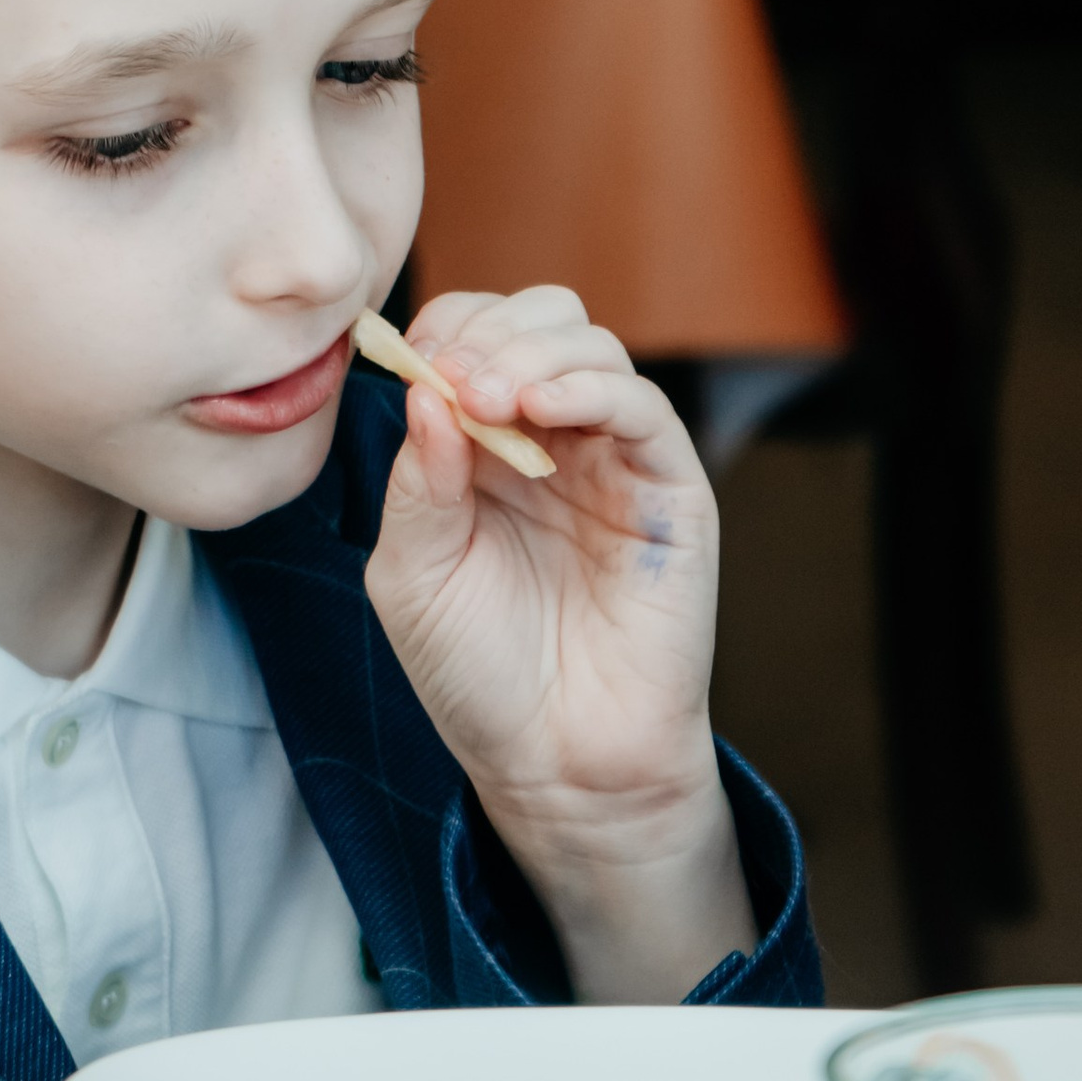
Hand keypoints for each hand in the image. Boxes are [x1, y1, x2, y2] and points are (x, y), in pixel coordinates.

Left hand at [363, 284, 755, 1003]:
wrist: (555, 761)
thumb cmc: (478, 674)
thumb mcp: (413, 574)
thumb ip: (418, 483)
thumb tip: (423, 390)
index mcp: (483, 443)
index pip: (473, 337)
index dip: (446, 331)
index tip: (413, 359)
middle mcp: (552, 437)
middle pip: (538, 319)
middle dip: (491, 330)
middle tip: (457, 375)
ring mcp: (613, 459)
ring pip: (591, 347)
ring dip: (533, 352)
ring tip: (492, 395)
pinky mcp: (669, 489)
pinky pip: (642, 407)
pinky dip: (593, 388)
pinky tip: (543, 406)